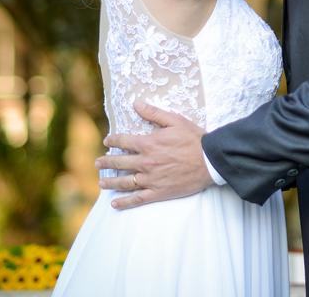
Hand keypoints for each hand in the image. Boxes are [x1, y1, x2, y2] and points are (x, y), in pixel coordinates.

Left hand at [95, 101, 214, 208]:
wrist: (210, 161)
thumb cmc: (194, 139)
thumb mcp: (175, 120)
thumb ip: (153, 113)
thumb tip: (136, 104)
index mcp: (149, 144)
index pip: (124, 141)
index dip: (113, 140)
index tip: (107, 141)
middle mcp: (146, 162)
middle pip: (120, 162)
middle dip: (106, 162)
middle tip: (97, 163)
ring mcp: (151, 179)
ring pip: (125, 182)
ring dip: (111, 182)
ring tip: (102, 182)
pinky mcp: (159, 192)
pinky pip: (137, 199)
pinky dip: (125, 202)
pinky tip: (114, 203)